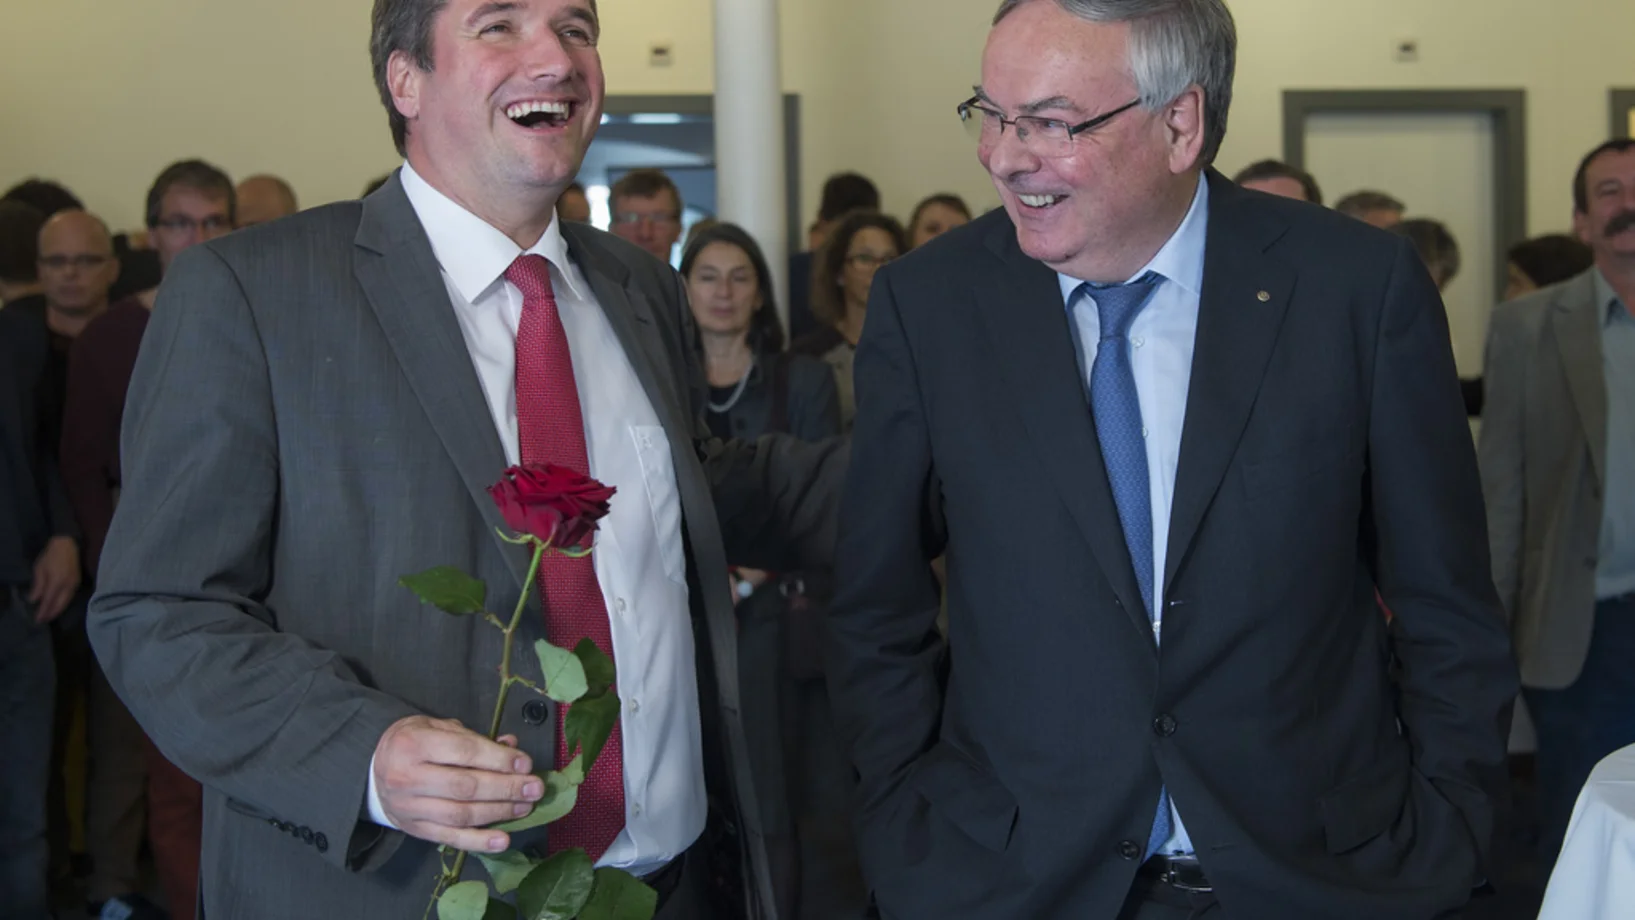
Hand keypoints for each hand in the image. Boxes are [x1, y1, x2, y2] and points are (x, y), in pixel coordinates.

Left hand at [30, 536, 79, 624]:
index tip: (38, 619)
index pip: (49, 601)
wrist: (67, 545)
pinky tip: (59, 606)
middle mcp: (67, 586)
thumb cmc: (50, 556)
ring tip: (50, 615)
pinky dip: (64, 604)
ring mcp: (74, 584)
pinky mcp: (78, 582)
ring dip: (58, 610)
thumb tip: (34, 600)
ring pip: (67, 602)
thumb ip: (38, 586)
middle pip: (60, 604)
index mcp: (57, 582)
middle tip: (44, 620)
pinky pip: (70, 597)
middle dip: (52, 613)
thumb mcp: (39, 569)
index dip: (43, 611)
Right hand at [373, 716, 543, 852]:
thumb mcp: (437, 727)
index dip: (498, 759)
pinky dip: (479, 842)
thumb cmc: (413, 743)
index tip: (525, 763)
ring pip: (461, 814)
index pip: (464, 752)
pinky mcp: (415, 830)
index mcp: (414, 744)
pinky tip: (503, 840)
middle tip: (535, 788)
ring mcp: (410, 808)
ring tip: (525, 807)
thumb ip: (473, 737)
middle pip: (465, 786)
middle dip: (505, 788)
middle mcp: (408, 778)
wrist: (374, 770)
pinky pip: (451, 839)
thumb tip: (511, 745)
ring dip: (499, 812)